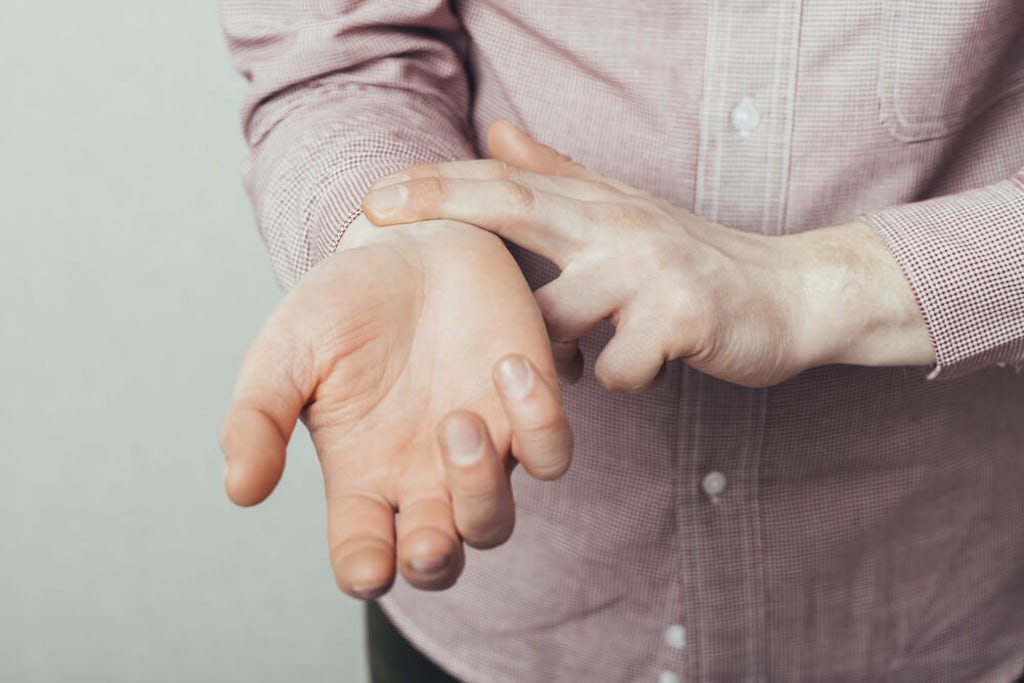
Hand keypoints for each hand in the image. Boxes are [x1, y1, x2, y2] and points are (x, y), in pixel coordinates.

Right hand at [219, 219, 571, 598]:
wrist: (409, 242)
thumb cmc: (342, 302)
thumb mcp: (285, 353)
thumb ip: (256, 419)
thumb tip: (241, 492)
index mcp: (360, 474)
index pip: (362, 554)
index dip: (366, 573)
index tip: (367, 568)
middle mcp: (420, 475)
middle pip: (438, 560)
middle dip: (434, 562)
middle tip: (427, 538)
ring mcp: (479, 447)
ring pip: (494, 521)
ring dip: (480, 490)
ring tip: (456, 420)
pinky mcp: (525, 408)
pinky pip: (549, 453)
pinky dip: (540, 424)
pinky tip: (508, 366)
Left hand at [362, 121, 933, 389]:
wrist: (795, 294)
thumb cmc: (694, 260)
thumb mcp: (624, 212)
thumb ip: (558, 177)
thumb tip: (496, 131)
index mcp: (598, 207)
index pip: (506, 183)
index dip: (438, 183)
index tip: (374, 195)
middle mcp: (618, 226)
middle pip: (516, 206)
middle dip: (441, 205)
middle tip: (375, 210)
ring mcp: (651, 269)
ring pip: (557, 319)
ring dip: (549, 352)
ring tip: (574, 359)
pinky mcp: (685, 317)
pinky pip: (618, 368)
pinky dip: (619, 379)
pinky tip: (646, 368)